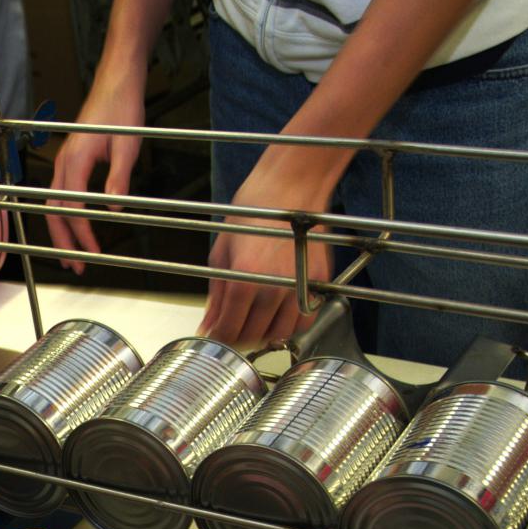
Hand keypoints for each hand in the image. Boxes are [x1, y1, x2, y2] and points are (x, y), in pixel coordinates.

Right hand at [44, 68, 146, 274]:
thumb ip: (118, 178)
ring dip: (62, 230)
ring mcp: (65, 160)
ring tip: (73, 253)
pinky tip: (77, 224)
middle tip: (75, 266)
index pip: (73, 207)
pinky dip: (65, 213)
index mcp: (74, 160)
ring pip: (54, 204)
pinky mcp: (72, 158)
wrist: (117, 80)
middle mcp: (64, 162)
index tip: (92, 251)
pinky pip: (61, 193)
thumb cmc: (121, 106)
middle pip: (53, 211)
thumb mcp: (127, 146)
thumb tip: (114, 206)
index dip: (81, 233)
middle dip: (63, 241)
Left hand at [198, 149, 339, 348]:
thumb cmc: (253, 212)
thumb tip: (209, 322)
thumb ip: (216, 293)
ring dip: (265, 336)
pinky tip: (279, 317)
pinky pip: (306, 319)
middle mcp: (273, 289)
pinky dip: (292, 326)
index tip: (216, 336)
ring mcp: (299, 287)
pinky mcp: (318, 282)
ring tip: (255, 325)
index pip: (230, 329)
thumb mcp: (222, 252)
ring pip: (281, 334)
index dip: (220, 338)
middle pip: (254, 336)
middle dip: (239, 339)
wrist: (289, 189)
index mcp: (244, 281)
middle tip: (232, 332)